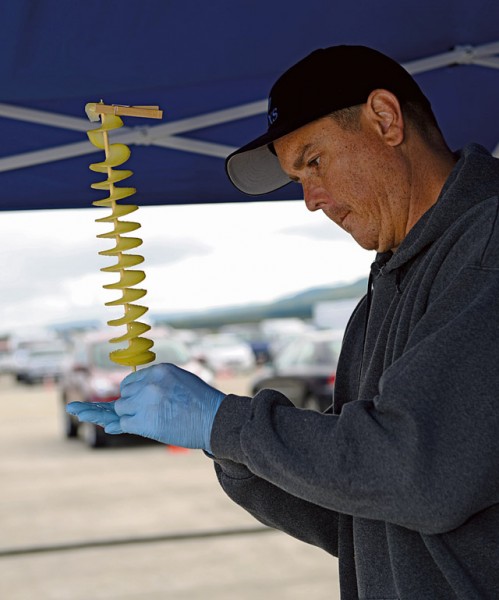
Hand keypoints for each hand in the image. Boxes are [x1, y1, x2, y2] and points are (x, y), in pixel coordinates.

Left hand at [66, 363, 225, 452]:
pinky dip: (113, 423)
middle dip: (130, 405)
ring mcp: (146, 402)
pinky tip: (100, 423)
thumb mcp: (181, 382)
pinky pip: (122, 422)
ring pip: (122, 408)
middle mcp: (150, 383)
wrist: (217, 420)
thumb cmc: (203, 404)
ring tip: (142, 420)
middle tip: (144, 414)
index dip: (133, 393)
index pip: (133, 381)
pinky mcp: (145, 421)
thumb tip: (136, 391)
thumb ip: (158, 385)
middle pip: (125, 395)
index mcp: (160, 371)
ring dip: (127, 416)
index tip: (137, 402)